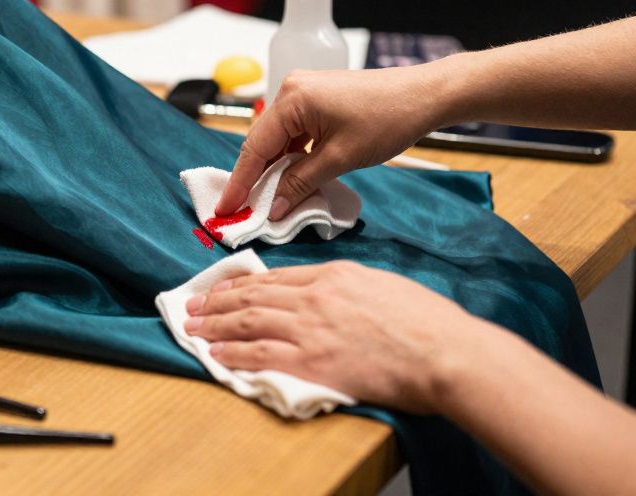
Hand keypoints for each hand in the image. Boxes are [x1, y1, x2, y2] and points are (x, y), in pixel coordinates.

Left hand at [183, 260, 482, 412]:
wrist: (443, 351)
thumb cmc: (428, 324)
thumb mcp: (384, 286)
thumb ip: (351, 288)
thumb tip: (333, 297)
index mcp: (335, 275)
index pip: (277, 277)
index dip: (244, 284)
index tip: (224, 288)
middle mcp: (315, 297)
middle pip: (254, 295)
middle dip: (218, 300)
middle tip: (193, 304)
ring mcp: (310, 328)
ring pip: (248, 321)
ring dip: (214, 325)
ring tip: (191, 327)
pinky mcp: (311, 360)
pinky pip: (259, 354)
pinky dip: (232, 353)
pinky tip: (215, 354)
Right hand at [215, 63, 453, 219]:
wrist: (425, 96)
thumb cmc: (387, 120)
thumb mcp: (339, 159)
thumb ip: (300, 183)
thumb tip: (272, 208)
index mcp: (291, 99)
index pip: (254, 148)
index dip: (239, 183)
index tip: (224, 211)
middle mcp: (291, 90)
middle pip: (262, 142)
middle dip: (254, 178)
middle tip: (242, 212)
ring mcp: (304, 92)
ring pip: (278, 139)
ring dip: (274, 169)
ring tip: (265, 201)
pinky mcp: (318, 100)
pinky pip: (294, 133)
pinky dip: (291, 157)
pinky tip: (291, 179)